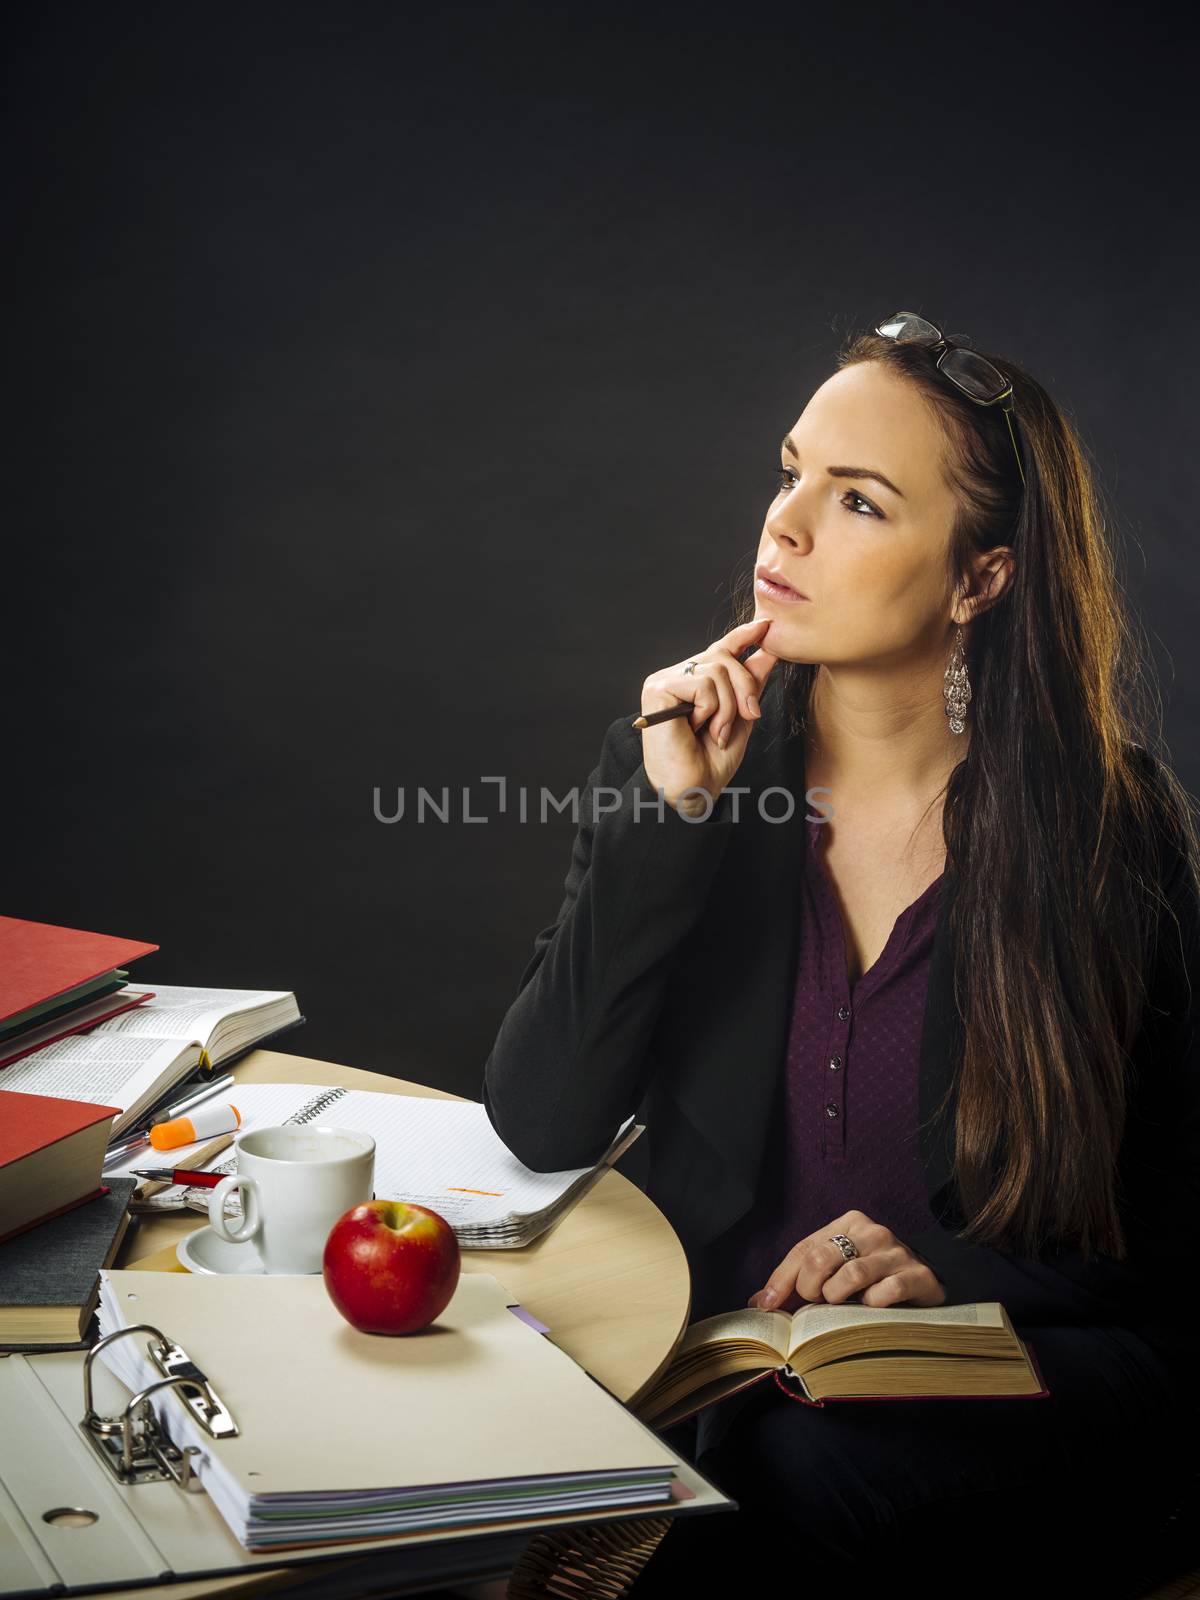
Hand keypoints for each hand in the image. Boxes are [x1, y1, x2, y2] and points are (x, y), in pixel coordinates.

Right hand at [639, 618, 778, 814]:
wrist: (692, 790)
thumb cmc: (711, 762)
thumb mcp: (740, 719)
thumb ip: (750, 686)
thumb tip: (768, 653)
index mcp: (695, 682)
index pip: (721, 649)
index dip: (743, 636)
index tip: (766, 625)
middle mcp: (678, 676)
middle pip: (724, 657)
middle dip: (745, 688)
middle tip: (748, 717)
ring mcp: (666, 680)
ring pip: (717, 671)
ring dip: (727, 708)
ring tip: (716, 733)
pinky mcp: (658, 689)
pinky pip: (703, 684)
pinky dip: (710, 710)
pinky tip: (696, 729)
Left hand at [746, 1210, 946, 1311]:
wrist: (925, 1283)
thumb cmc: (872, 1278)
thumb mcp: (835, 1271)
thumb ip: (798, 1281)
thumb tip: (758, 1303)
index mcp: (849, 1222)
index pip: (804, 1249)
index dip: (782, 1279)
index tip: (767, 1305)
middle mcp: (873, 1232)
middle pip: (822, 1258)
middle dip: (810, 1288)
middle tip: (817, 1302)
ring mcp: (897, 1252)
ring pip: (851, 1275)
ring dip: (838, 1297)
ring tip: (843, 1305)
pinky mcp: (918, 1275)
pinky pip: (886, 1291)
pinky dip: (872, 1304)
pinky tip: (872, 1308)